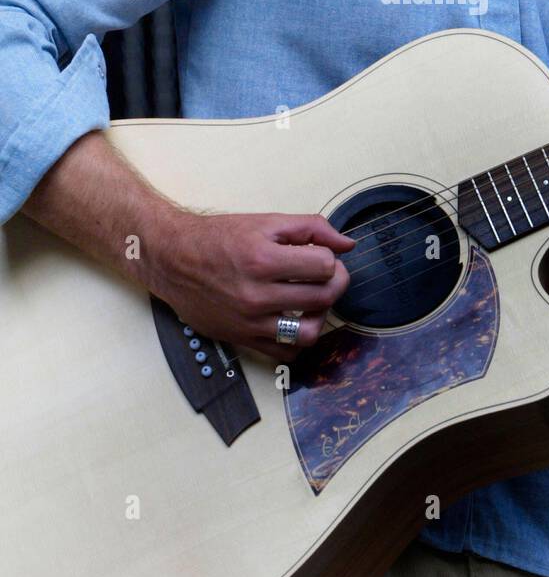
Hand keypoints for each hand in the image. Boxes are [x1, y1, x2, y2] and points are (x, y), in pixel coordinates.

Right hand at [149, 211, 355, 361]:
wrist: (173, 259)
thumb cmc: (217, 238)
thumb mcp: (265, 222)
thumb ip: (311, 228)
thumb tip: (347, 244)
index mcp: (262, 260)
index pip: (324, 266)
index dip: (330, 258)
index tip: (321, 255)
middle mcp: (255, 294)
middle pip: (321, 297)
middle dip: (334, 282)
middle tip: (325, 274)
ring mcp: (248, 321)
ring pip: (308, 333)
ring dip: (320, 316)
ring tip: (314, 300)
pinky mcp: (241, 338)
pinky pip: (284, 354)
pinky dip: (298, 341)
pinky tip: (296, 321)